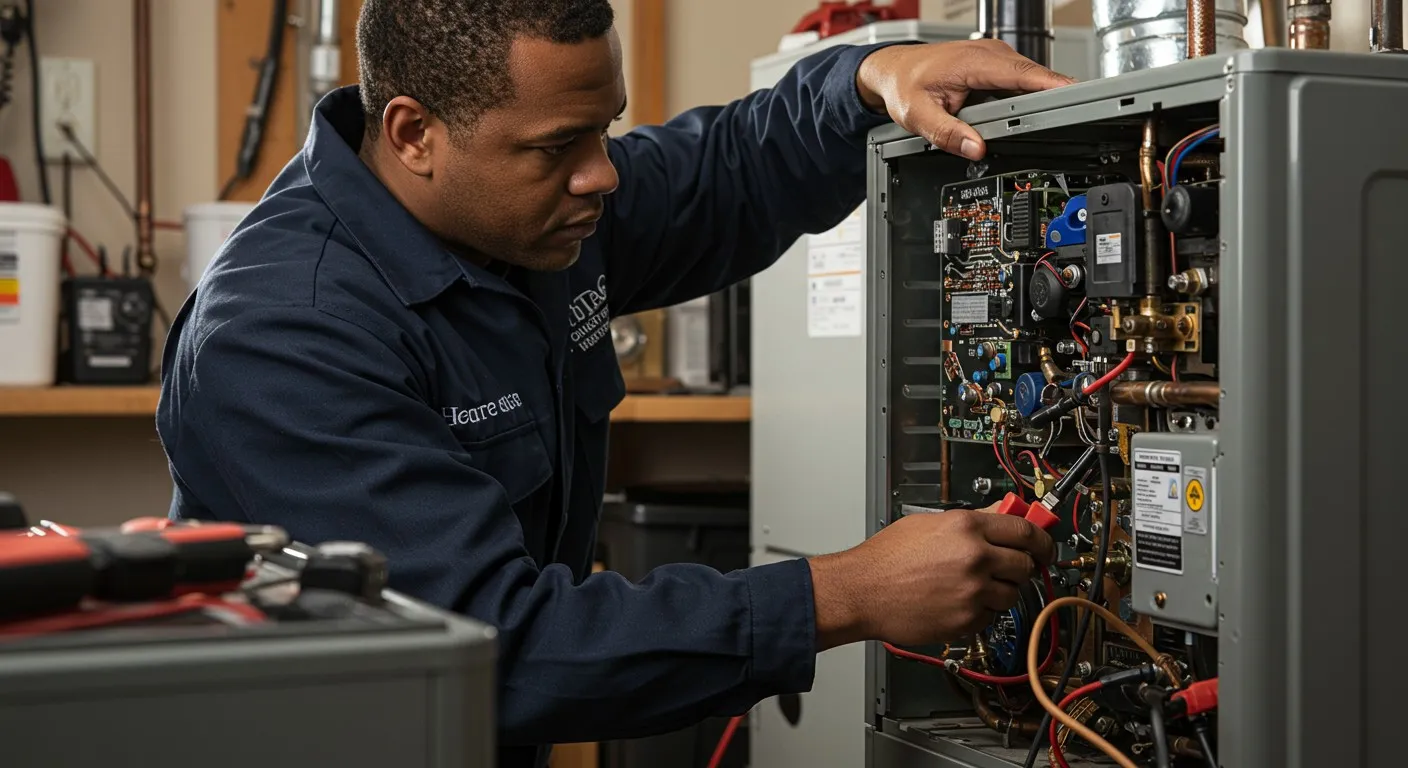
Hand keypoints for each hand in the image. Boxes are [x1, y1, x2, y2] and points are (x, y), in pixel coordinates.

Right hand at [809, 503, 1055, 648]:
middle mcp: (975, 558)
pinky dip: (981, 611)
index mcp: (966, 527)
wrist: (862, 591)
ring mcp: (973, 591)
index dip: (1042, 540)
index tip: (1045, 546)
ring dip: (1001, 591)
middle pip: (1025, 564)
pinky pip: (991, 616)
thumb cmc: (886, 558)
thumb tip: (1002, 512)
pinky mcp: (967, 619)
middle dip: (1020, 567)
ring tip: (973, 586)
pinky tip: (958, 601)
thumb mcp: (928, 523)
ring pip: (1012, 594)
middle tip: (1008, 567)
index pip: (1026, 531)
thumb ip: (972, 518)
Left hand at [855, 39, 1076, 160]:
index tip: (1080, 100)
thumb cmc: (904, 85)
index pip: (1024, 74)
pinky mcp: (996, 68)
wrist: (893, 70)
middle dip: (1055, 99)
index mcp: (974, 62)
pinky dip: (1029, 99)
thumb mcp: (918, 116)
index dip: (1054, 88)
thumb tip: (975, 149)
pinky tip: (1032, 117)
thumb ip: (946, 134)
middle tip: (1077, 123)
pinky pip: (1021, 83)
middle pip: (1036, 78)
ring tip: (1058, 123)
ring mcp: (996, 59)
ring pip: (1030, 82)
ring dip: (1043, 101)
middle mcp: (990, 54)